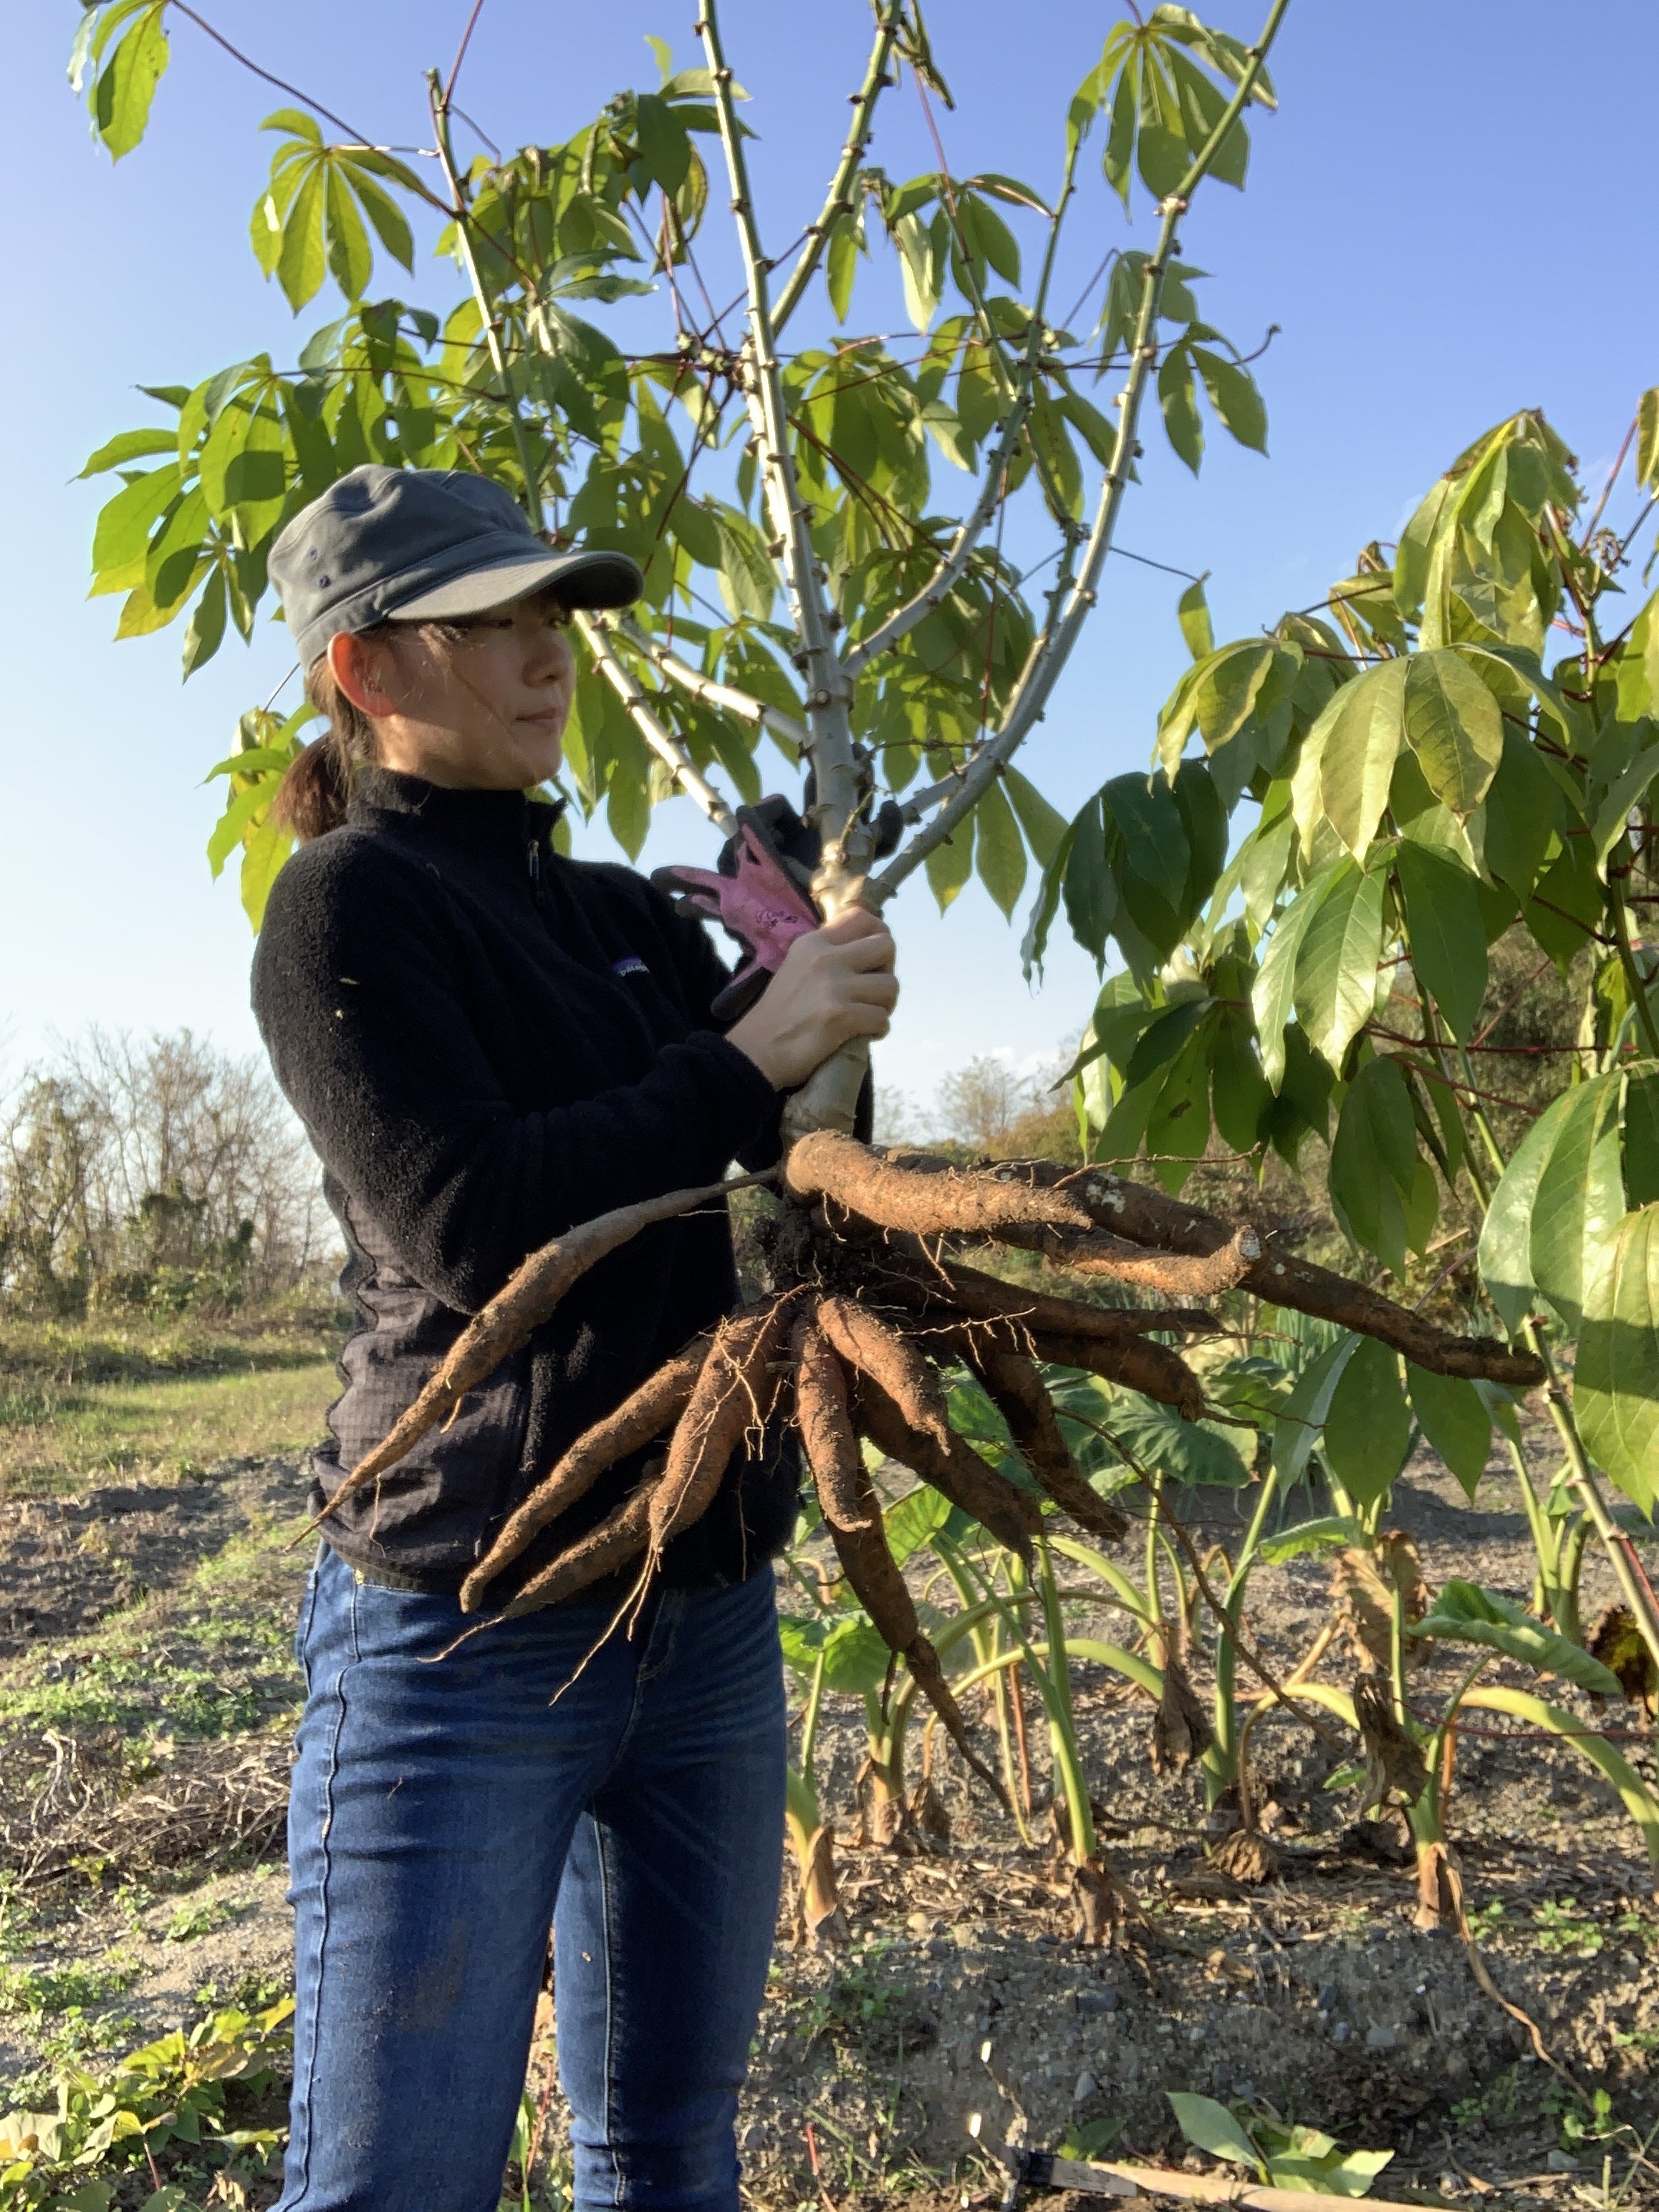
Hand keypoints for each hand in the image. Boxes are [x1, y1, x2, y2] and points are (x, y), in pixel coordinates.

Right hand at [724, 907, 897, 1090]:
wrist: (756, 1052)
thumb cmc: (780, 1014)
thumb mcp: (798, 967)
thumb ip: (829, 953)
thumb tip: (869, 948)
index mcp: (813, 942)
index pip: (863, 917)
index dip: (878, 937)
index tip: (872, 962)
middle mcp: (825, 957)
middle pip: (886, 946)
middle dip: (887, 971)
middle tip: (871, 992)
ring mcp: (833, 986)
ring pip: (891, 986)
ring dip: (884, 1005)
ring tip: (866, 1016)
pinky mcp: (841, 1016)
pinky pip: (882, 1019)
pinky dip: (877, 1030)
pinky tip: (861, 1034)